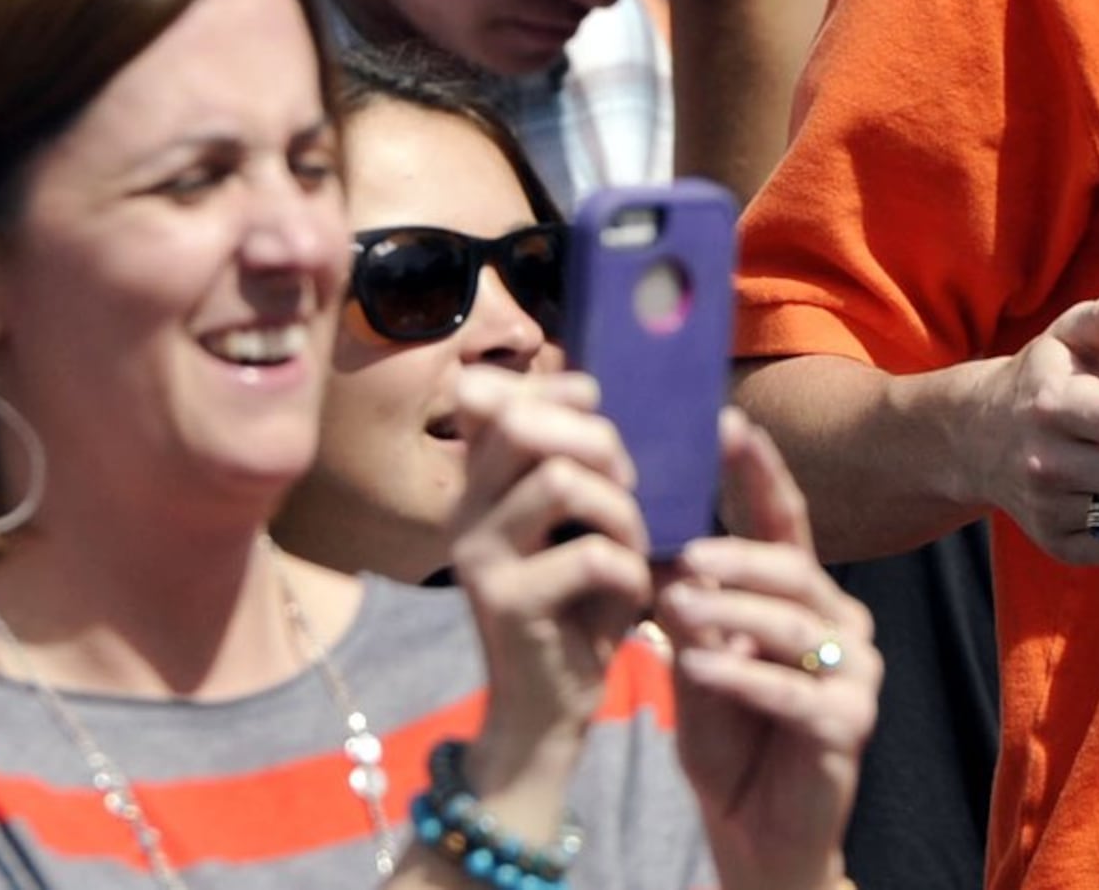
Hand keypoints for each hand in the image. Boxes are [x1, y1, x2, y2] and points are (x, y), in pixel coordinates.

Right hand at [444, 368, 657, 822]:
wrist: (546, 711)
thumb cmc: (576, 607)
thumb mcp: (574, 527)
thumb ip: (576, 463)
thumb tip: (595, 389)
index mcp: (478, 486)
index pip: (491, 399)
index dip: (556, 387)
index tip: (602, 412)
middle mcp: (464, 512)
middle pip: (523, 424)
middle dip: (598, 440)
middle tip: (629, 483)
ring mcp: (479, 558)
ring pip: (563, 482)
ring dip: (621, 509)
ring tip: (633, 545)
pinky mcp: (507, 604)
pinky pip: (591, 555)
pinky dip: (631, 570)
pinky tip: (630, 595)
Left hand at [660, 412, 875, 889]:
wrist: (753, 834)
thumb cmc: (728, 738)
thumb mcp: (693, 657)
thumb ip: (686, 606)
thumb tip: (656, 540)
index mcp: (803, 594)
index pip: (783, 520)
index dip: (758, 470)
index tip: (726, 422)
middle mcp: (841, 622)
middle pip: (792, 570)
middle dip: (735, 557)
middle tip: (682, 553)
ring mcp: (854, 674)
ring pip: (794, 627)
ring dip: (730, 616)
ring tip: (675, 609)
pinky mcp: (850, 726)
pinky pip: (796, 693)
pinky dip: (744, 678)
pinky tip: (698, 668)